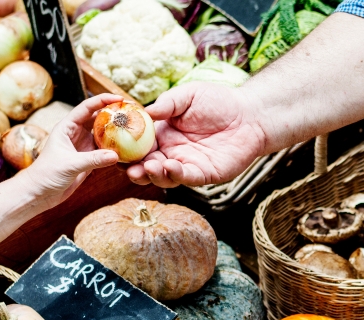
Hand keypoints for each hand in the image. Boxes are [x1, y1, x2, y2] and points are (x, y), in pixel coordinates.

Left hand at [16, 93, 121, 210]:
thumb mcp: (70, 164)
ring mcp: (83, 146)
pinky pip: (105, 151)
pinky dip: (116, 149)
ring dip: (116, 132)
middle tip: (132, 111)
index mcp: (67, 127)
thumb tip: (116, 156)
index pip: (87, 107)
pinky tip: (128, 149)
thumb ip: (93, 159)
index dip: (103, 100)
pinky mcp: (88, 159)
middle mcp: (76, 133)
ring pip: (103, 134)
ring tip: (134, 128)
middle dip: (114, 113)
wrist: (40, 193)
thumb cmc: (46, 174)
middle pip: (98, 118)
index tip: (120, 98)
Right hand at [126, 83, 268, 187]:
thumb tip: (145, 111)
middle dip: (134, 169)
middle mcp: (172, 152)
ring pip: (164, 176)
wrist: (250, 113)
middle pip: (146, 166)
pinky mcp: (205, 174)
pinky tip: (169, 166)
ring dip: (152, 174)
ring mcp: (188, 165)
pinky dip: (176, 174)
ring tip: (147, 166)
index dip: (126, 149)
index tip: (113, 148)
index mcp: (163, 134)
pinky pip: (187, 178)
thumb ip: (167, 104)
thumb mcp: (187, 96)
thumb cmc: (219, 101)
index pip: (138, 145)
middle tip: (126, 167)